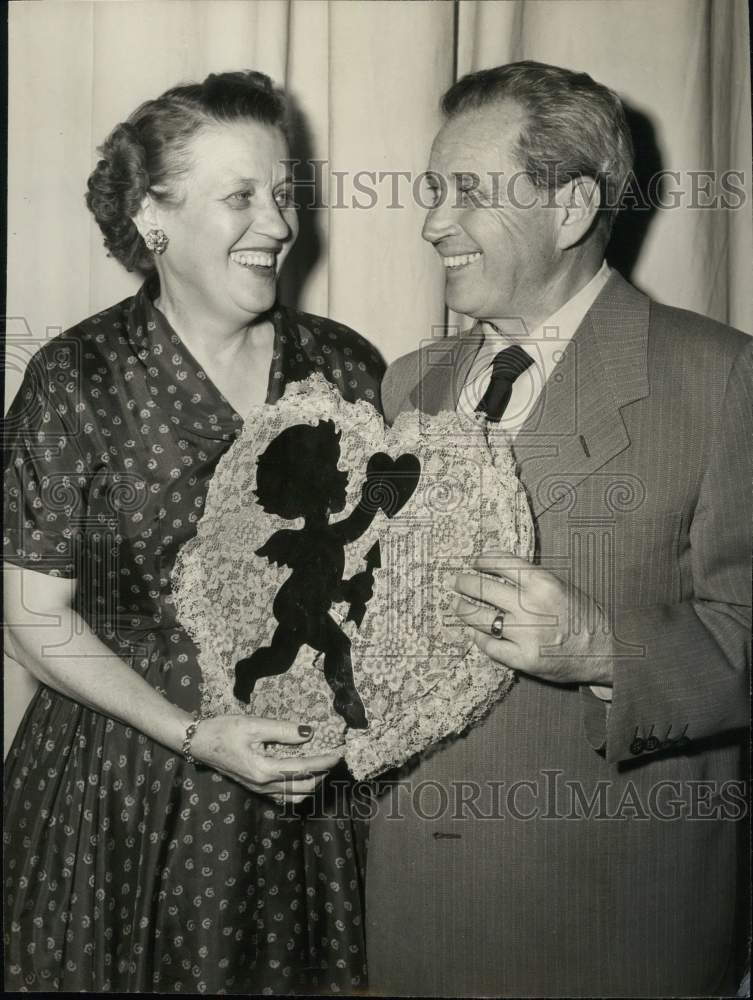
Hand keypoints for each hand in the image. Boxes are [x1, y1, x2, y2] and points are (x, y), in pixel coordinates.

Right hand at [190, 715, 341, 802]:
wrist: (198, 742)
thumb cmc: (223, 730)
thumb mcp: (252, 725)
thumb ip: (282, 731)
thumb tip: (309, 733)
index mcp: (264, 770)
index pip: (304, 769)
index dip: (325, 761)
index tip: (340, 752)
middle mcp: (264, 785)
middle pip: (304, 786)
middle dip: (323, 773)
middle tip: (335, 757)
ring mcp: (259, 790)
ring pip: (295, 795)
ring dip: (313, 782)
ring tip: (323, 765)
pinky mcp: (256, 788)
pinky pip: (284, 796)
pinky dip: (299, 789)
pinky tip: (303, 776)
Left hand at [452, 550, 613, 685]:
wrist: (608, 651)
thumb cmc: (584, 615)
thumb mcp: (561, 585)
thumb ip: (530, 578)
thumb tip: (495, 563)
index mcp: (542, 583)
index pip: (500, 563)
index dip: (482, 560)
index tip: (474, 562)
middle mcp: (530, 606)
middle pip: (482, 589)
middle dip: (463, 583)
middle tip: (455, 582)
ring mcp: (525, 634)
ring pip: (480, 618)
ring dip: (464, 610)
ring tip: (459, 607)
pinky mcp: (523, 659)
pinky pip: (489, 646)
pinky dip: (480, 639)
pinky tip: (477, 634)